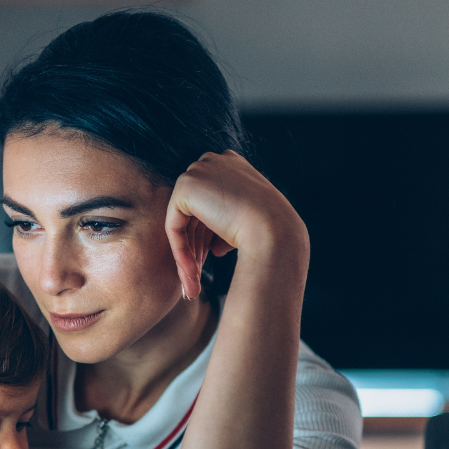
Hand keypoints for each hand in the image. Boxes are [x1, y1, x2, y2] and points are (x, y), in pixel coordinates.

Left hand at [165, 149, 308, 298]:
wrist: (274, 231)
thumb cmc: (269, 232)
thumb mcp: (247, 226)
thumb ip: (227, 229)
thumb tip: (214, 247)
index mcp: (232, 165)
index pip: (209, 204)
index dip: (207, 236)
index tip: (210, 260)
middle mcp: (213, 162)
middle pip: (193, 213)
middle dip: (195, 248)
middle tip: (196, 279)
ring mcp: (198, 171)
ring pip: (182, 222)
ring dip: (187, 257)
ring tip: (193, 287)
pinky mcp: (185, 187)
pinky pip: (174, 226)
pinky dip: (180, 252)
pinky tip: (191, 275)